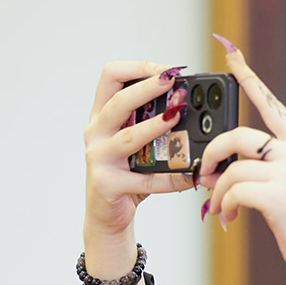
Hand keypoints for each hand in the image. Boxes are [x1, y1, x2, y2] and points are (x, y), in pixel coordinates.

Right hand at [84, 63, 194, 241]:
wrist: (106, 216)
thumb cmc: (126, 173)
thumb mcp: (135, 142)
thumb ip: (152, 122)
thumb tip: (188, 105)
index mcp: (102, 115)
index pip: (110, 76)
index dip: (138, 68)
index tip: (166, 71)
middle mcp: (96, 132)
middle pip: (117, 101)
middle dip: (146, 88)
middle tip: (171, 83)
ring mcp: (99, 158)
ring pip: (128, 137)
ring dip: (154, 126)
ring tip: (176, 118)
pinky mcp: (108, 183)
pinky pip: (145, 180)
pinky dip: (170, 178)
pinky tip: (189, 175)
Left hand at [199, 36, 285, 271]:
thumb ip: (263, 167)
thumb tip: (217, 168)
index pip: (270, 104)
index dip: (248, 78)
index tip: (231, 55)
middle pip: (238, 134)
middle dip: (212, 154)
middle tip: (202, 174)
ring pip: (232, 167)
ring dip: (216, 190)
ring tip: (218, 207)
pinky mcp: (278, 195)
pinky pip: (234, 191)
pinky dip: (225, 206)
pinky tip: (230, 219)